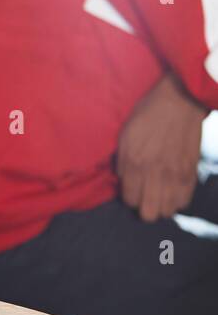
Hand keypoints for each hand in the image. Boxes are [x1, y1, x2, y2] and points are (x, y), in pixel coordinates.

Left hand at [117, 72, 203, 221]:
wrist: (179, 102)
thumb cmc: (147, 115)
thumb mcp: (125, 136)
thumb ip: (123, 162)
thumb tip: (123, 181)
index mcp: (135, 163)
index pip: (129, 200)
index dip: (128, 197)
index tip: (130, 190)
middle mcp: (156, 173)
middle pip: (149, 213)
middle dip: (143, 208)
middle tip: (143, 196)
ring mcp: (176, 175)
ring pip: (168, 211)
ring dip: (161, 206)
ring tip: (157, 195)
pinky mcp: (192, 172)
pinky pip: (185, 201)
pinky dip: (177, 200)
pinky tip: (171, 191)